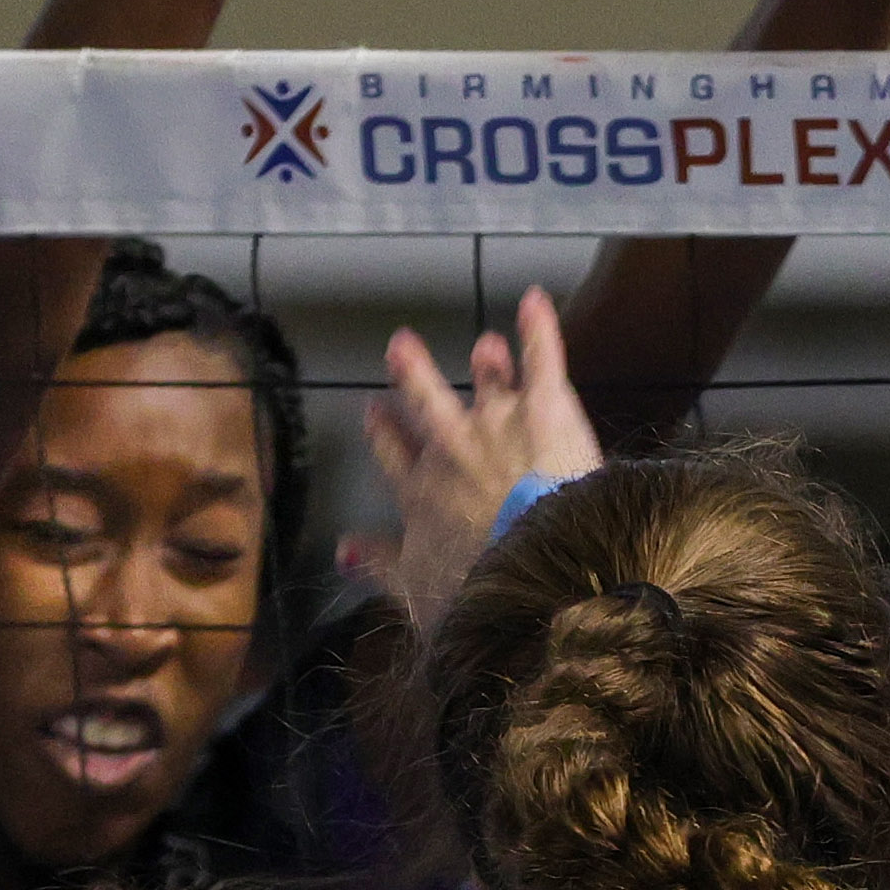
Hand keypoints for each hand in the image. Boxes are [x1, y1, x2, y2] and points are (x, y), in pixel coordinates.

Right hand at [343, 288, 604, 626]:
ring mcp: (497, 423)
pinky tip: (535, 300)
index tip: (374, 414)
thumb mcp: (415, 590)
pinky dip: (539, 327)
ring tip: (484, 345)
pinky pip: (541, 358)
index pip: (397, 458)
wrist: (532, 567)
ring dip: (487, 363)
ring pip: (487, 383)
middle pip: (428, 406)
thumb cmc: (476, 589)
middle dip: (414, 376)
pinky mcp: (545, 407)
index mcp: (423, 496)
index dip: (386, 435)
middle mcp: (453, 452)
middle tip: (401, 348)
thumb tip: (345, 552)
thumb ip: (380, 566)